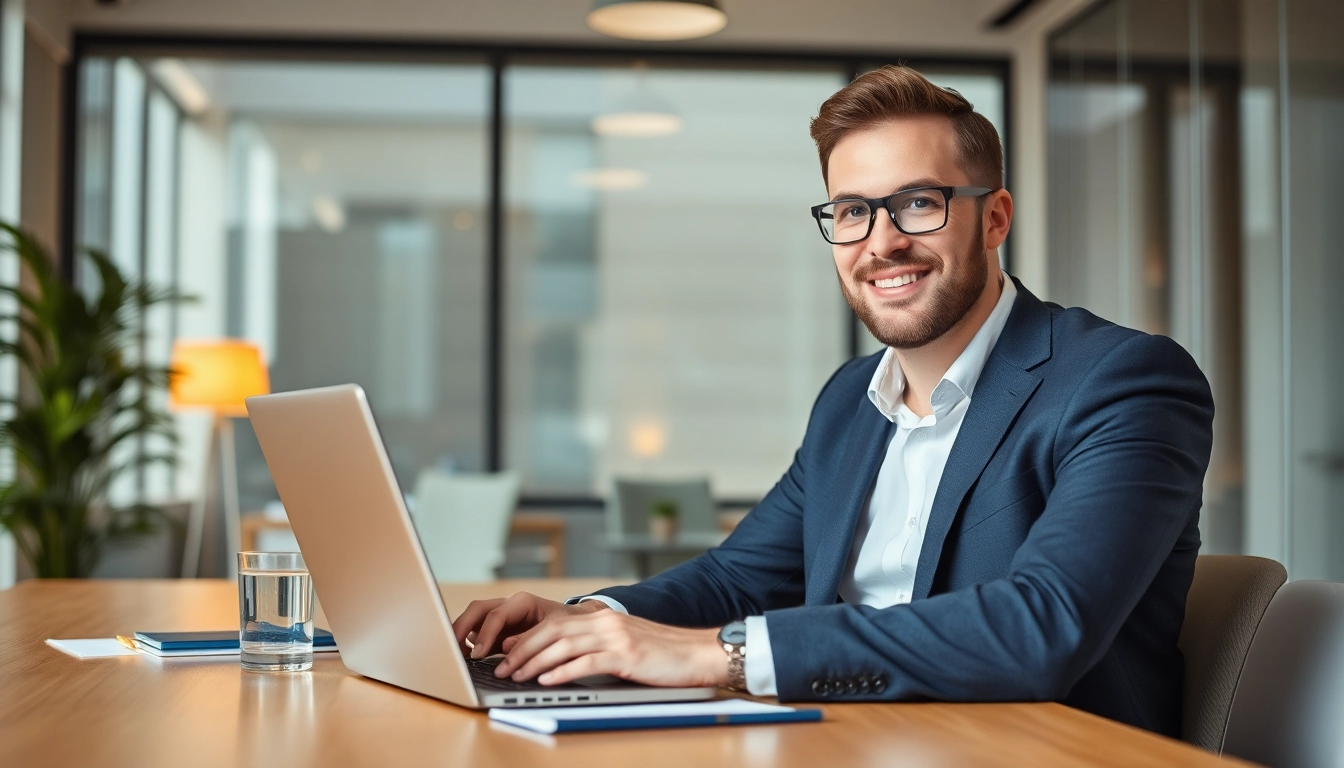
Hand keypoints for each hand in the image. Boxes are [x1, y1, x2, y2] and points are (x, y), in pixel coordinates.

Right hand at [451, 592, 606, 658]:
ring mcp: (500, 617)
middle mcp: (508, 606)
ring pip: (473, 619)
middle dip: (461, 627)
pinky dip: (468, 643)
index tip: (478, 653)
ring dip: (461, 635)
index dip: (485, 634)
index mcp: (523, 602)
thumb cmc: (568, 627)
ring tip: (453, 655)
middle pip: (477, 610)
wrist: (576, 627)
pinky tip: (464, 658)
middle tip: (452, 650)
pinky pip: (477, 632)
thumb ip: (531, 639)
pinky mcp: (497, 631)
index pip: (497, 614)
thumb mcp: (555, 632)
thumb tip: (506, 648)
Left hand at [494, 608, 728, 688]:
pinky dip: (561, 671)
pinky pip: (586, 662)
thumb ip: (599, 644)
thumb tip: (567, 658)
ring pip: (563, 645)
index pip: (555, 623)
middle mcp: (606, 622)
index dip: (528, 637)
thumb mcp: (626, 642)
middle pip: (552, 631)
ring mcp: (616, 637)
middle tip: (503, 666)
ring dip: (535, 662)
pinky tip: (547, 681)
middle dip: (523, 650)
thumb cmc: (664, 653)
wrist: (699, 652)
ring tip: (516, 676)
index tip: (507, 651)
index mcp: (603, 617)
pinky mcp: (626, 655)